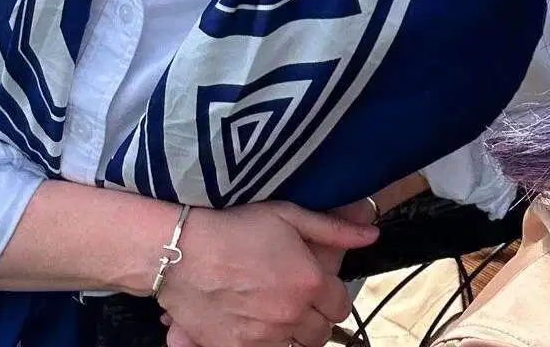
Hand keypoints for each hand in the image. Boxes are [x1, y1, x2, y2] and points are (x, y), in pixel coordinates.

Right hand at [154, 201, 374, 346]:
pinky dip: (266, 343)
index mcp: (310, 281)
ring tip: (273, 314)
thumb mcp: (284, 215)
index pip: (340, 305)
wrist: (178, 250)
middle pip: (321, 332)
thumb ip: (332, 229)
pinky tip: (253, 324)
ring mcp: (267, 335)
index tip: (314, 289)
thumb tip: (370, 235)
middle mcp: (293, 312)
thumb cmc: (230, 226)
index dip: (329, 297)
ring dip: (292, 333)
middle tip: (292, 302)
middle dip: (312, 318)